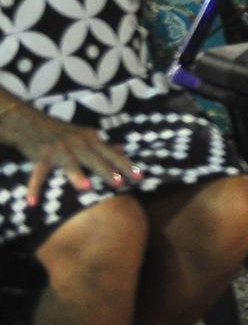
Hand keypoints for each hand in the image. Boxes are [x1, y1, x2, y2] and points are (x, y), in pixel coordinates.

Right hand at [0, 105, 139, 207]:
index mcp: (91, 138)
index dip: (126, 164)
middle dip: (108, 170)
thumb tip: (123, 149)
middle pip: (95, 158)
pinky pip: (38, 173)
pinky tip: (33, 202)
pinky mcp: (40, 155)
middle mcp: (77, 142)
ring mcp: (59, 148)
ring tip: (86, 187)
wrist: (30, 121)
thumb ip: (102, 145)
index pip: (112, 153)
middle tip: (120, 183)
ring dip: (77, 174)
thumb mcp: (85, 135)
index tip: (140, 176)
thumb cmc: (61, 132)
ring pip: (70, 162)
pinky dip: (34, 187)